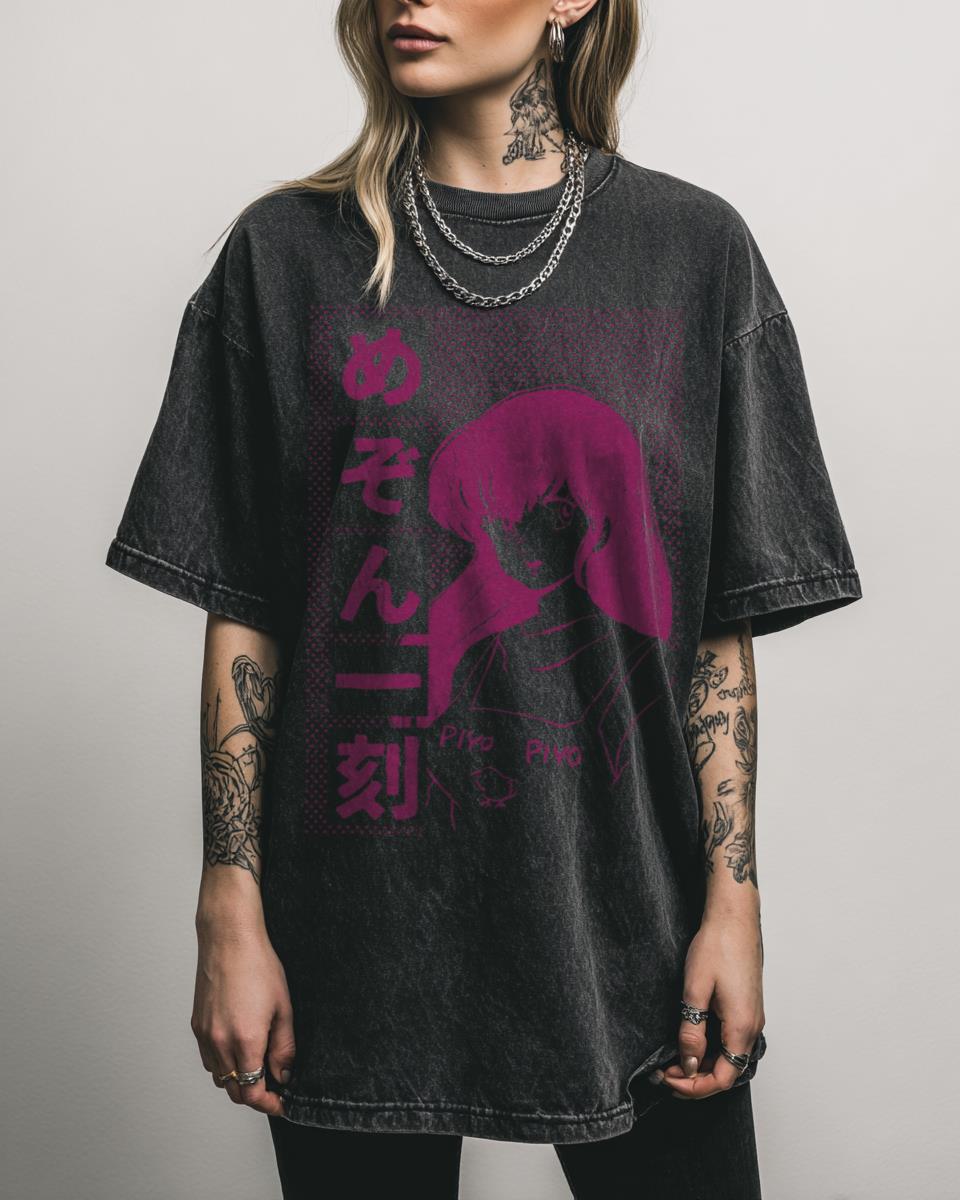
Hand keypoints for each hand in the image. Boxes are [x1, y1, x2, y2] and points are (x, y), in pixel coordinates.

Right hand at [191, 918, 295, 1116]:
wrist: (229, 939)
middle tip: (274, 1088)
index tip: (281, 1103)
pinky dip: (223, 1065)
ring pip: (219, 1077)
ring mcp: (205, 1035)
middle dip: (255, 1095)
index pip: (252, 1092)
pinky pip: (208, 1059)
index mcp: (245, 1040)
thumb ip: (284, 1047)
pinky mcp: (196, 1026)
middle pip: (234, 1091)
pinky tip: (238, 1050)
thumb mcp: (283, 1007)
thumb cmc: (258, 966)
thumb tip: (284, 1074)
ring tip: (258, 1066)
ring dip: (238, 1081)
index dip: (268, 1104)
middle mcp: (220, 1043)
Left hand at [658, 909, 764, 1099]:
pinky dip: (711, 1049)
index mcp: (742, 1027)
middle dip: (695, 1079)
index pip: (722, 1078)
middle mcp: (753, 1027)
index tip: (668, 1079)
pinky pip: (731, 1040)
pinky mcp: (747, 1007)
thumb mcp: (695, 990)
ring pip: (729, 1057)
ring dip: (703, 1064)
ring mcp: (752, 1017)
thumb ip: (692, 1031)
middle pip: (727, 1071)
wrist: (734, 918)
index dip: (694, 1087)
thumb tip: (689, 1064)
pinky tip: (691, 1040)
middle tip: (664, 1072)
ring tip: (673, 1059)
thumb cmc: (717, 946)